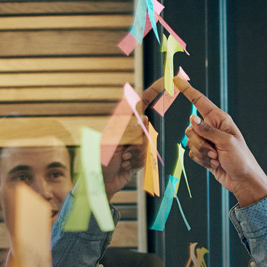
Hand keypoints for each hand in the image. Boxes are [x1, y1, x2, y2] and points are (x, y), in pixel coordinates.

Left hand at [102, 79, 165, 197]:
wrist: (100, 184)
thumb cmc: (100, 162)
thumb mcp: (113, 142)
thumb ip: (130, 130)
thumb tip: (144, 118)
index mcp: (120, 122)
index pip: (140, 102)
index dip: (153, 91)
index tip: (166, 82)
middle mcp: (128, 131)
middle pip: (146, 130)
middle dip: (138, 144)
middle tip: (124, 153)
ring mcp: (133, 144)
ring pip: (147, 145)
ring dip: (135, 156)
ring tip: (122, 161)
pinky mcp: (137, 157)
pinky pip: (145, 158)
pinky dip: (136, 164)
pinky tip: (125, 166)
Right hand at [174, 76, 266, 205]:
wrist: (242, 180)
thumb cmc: (241, 159)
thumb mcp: (226, 142)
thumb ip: (207, 130)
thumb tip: (192, 118)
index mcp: (219, 119)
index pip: (199, 101)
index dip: (187, 90)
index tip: (176, 80)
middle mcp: (211, 127)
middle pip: (190, 128)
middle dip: (200, 142)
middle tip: (215, 151)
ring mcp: (206, 140)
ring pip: (189, 142)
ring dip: (202, 153)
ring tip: (217, 158)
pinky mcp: (203, 153)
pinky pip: (191, 153)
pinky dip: (202, 160)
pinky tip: (214, 164)